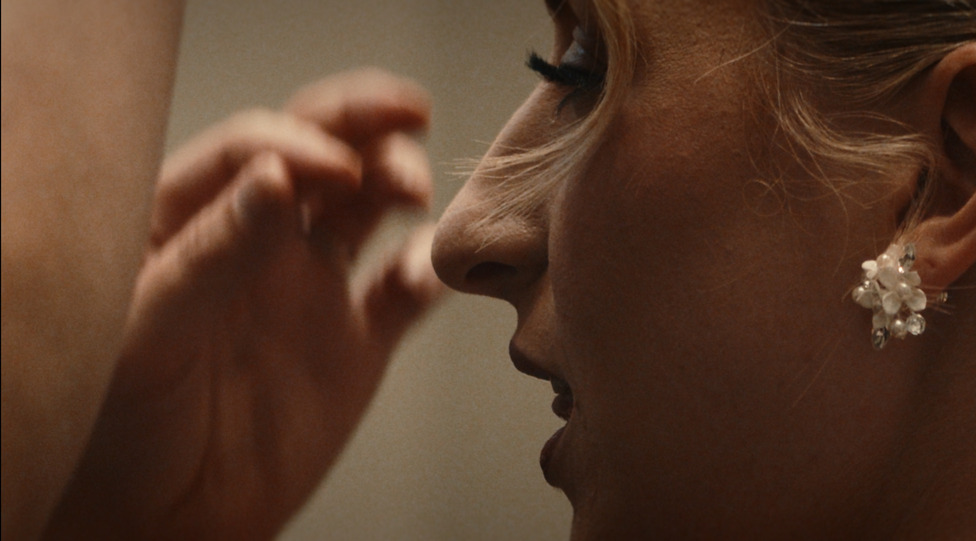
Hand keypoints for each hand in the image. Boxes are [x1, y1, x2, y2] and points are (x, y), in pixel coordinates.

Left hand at [43, 69, 445, 539]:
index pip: (252, 150)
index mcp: (192, 223)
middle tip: (406, 112)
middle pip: (322, 153)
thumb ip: (211, 252)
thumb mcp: (147, 331)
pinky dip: (428, 271)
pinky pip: (405, 288)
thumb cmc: (123, 429)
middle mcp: (258, 243)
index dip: (296, 142)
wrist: (172, 524)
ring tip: (412, 196)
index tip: (327, 165)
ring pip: (369, 205)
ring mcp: (312, 288)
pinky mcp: (357, 339)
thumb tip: (274, 173)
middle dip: (365, 121)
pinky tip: (425, 276)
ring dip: (398, 181)